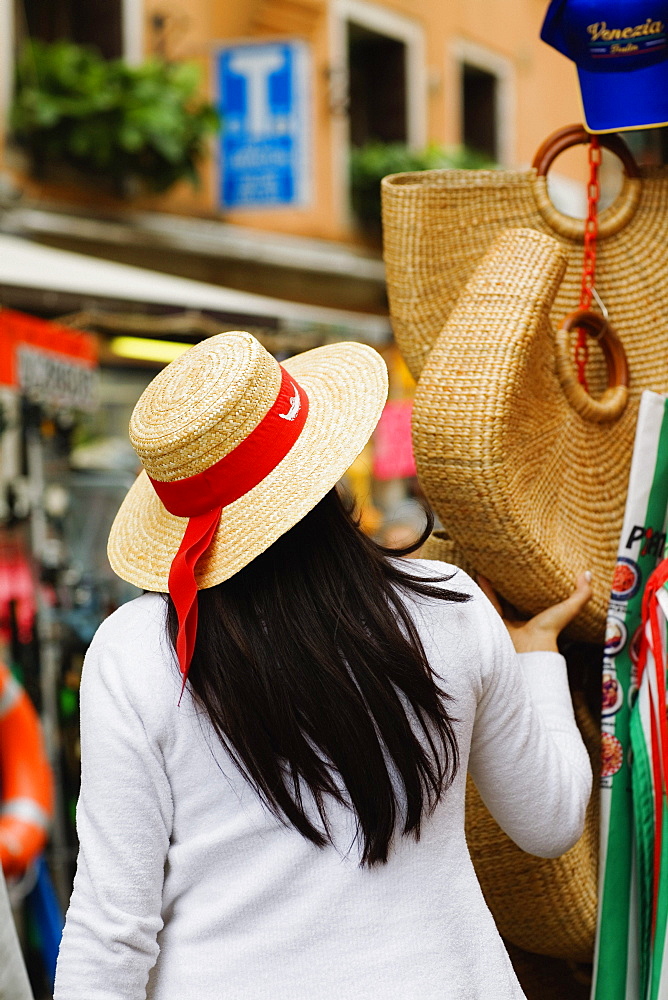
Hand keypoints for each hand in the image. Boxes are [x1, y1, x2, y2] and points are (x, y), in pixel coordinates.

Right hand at [477, 572, 592, 653]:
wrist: (530, 649)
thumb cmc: (550, 631)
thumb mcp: (568, 609)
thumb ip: (581, 594)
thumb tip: (587, 574)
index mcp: (538, 617)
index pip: (534, 599)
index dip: (532, 585)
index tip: (529, 569)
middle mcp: (521, 620)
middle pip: (515, 599)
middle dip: (511, 585)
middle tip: (508, 566)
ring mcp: (507, 622)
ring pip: (499, 600)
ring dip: (495, 585)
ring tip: (491, 567)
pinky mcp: (495, 621)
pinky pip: (488, 603)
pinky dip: (484, 591)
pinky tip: (480, 576)